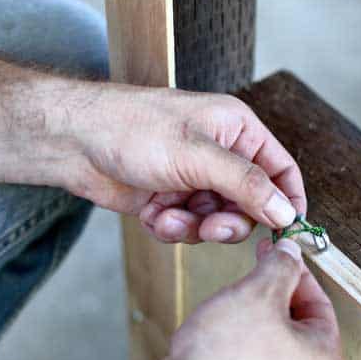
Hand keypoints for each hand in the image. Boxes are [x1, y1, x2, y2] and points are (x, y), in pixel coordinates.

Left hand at [60, 83, 304, 243]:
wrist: (73, 142)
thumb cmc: (131, 127)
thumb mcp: (198, 155)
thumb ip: (247, 185)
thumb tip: (285, 211)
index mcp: (237, 131)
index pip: (281, 171)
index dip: (287, 202)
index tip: (287, 232)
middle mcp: (221, 156)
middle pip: (250, 206)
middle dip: (230, 223)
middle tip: (211, 230)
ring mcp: (195, 180)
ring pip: (218, 223)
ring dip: (195, 228)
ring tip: (169, 218)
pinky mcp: (171, 201)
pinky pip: (188, 229)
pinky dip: (172, 229)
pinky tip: (153, 216)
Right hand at [153, 238, 342, 359]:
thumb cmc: (223, 358)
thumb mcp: (258, 293)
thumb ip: (281, 267)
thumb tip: (290, 254)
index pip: (320, 303)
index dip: (296, 272)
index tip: (278, 254)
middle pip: (298, 324)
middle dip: (273, 295)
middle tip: (253, 273)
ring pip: (273, 344)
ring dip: (254, 318)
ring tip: (230, 305)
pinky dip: (239, 344)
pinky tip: (217, 336)